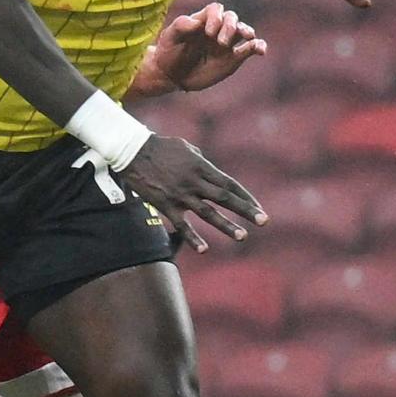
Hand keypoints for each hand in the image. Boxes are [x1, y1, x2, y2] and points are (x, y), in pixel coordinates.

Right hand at [113, 132, 263, 251]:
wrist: (131, 151)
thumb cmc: (160, 146)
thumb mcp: (186, 147)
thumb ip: (200, 158)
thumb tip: (208, 165)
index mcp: (202, 167)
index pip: (230, 184)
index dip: (246, 197)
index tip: (259, 208)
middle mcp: (195, 181)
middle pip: (225, 198)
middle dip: (246, 210)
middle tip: (264, 221)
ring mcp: (181, 194)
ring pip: (208, 212)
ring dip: (226, 225)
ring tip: (243, 236)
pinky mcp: (166, 204)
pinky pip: (182, 224)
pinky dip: (193, 238)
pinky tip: (204, 250)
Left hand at [129, 1, 264, 97]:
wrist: (171, 74)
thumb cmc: (169, 51)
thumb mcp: (169, 36)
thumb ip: (181, 25)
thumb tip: (197, 22)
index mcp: (203, 20)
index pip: (216, 10)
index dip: (216, 17)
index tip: (208, 32)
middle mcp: (217, 29)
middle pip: (232, 18)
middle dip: (229, 27)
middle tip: (221, 42)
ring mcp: (227, 44)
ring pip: (244, 31)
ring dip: (247, 32)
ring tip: (247, 38)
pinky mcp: (233, 59)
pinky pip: (250, 49)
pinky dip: (258, 47)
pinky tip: (260, 50)